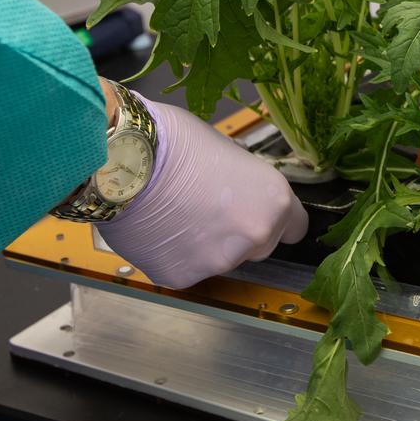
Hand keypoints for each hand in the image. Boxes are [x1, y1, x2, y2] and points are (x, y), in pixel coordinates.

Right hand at [96, 94, 307, 288]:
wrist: (124, 159)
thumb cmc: (174, 143)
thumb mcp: (231, 154)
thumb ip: (247, 185)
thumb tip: (245, 194)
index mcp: (275, 201)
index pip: (295, 227)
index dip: (273, 216)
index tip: (258, 211)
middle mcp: (255, 237)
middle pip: (261, 246)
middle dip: (242, 232)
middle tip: (210, 207)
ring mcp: (219, 262)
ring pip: (222, 259)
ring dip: (208, 244)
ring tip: (178, 214)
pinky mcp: (182, 277)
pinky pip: (187, 268)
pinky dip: (176, 254)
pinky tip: (160, 229)